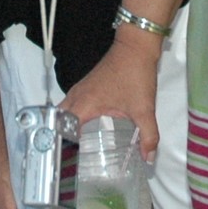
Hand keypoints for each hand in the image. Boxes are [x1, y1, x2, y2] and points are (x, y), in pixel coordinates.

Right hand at [62, 39, 160, 160]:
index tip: (64, 162)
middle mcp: (77, 95)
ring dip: (64, 126)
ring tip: (72, 147)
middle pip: (58, 119)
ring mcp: (81, 87)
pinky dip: (72, 116)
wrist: (136, 45)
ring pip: (64, 110)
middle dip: (60, 138)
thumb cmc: (136, 75)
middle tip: (67, 158)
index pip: (62, 128)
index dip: (61, 146)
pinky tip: (83, 128)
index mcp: (85, 103)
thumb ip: (148, 136)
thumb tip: (149, 158)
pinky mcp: (87, 84)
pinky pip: (72, 103)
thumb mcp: (144, 109)